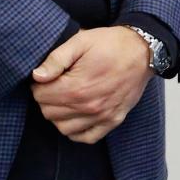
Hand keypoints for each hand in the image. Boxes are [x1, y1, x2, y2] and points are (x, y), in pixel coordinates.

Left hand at [30, 26, 151, 141]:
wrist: (142, 51)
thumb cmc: (110, 44)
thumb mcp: (80, 42)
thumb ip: (56, 59)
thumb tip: (36, 76)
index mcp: (77, 86)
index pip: (40, 97)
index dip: (38, 86)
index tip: (46, 78)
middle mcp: (88, 106)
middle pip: (49, 114)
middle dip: (46, 100)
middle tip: (54, 87)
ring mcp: (102, 116)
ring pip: (64, 128)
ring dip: (59, 116)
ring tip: (65, 100)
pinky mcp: (113, 120)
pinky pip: (87, 138)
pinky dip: (77, 131)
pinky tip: (76, 116)